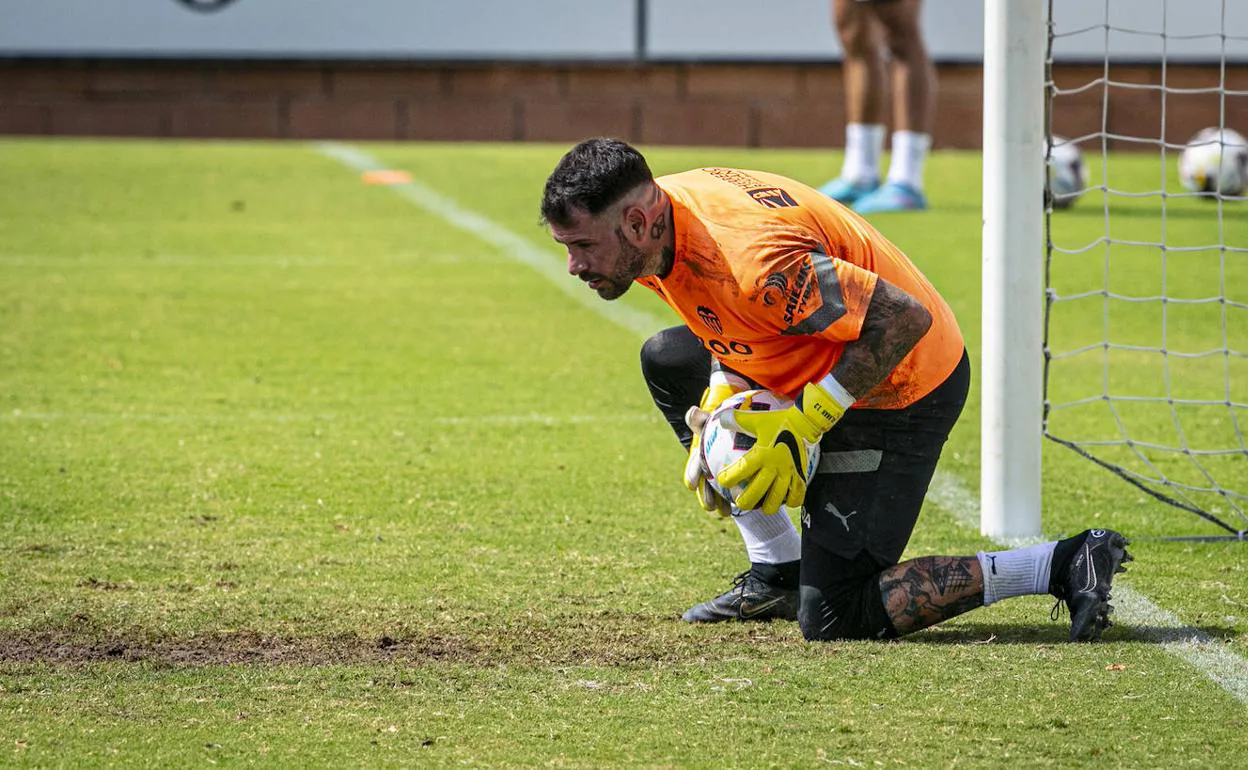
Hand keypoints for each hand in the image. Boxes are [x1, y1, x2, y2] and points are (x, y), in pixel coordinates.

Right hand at [683, 381, 738, 516]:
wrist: (741, 431)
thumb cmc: (724, 425)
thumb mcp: (714, 420)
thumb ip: (703, 418)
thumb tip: (691, 412)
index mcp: (702, 456)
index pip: (695, 466)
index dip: (692, 475)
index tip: (691, 484)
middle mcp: (709, 469)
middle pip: (705, 485)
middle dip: (706, 496)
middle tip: (710, 506)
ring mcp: (722, 477)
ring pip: (719, 493)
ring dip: (720, 504)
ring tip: (724, 512)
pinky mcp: (737, 481)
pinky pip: (737, 492)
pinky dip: (740, 499)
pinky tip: (748, 507)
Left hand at [716, 382, 848, 513]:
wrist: (805, 422)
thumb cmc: (778, 421)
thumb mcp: (756, 419)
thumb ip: (737, 420)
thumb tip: (720, 420)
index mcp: (762, 454)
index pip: (742, 470)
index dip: (729, 478)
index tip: (722, 481)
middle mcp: (775, 466)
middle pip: (758, 491)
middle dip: (746, 501)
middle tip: (740, 503)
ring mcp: (789, 473)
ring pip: (778, 498)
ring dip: (768, 505)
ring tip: (762, 507)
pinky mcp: (801, 475)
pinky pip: (798, 495)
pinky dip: (791, 501)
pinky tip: (785, 502)